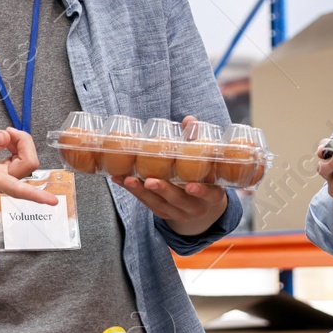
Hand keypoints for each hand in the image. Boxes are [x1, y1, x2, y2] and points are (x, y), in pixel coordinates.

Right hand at [0, 128, 58, 205]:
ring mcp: (7, 179)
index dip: (36, 195)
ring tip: (1, 136)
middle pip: (29, 164)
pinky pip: (23, 160)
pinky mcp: (8, 174)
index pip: (18, 189)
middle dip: (24, 142)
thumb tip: (4, 137)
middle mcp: (3, 182)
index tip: (53, 201)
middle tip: (6, 132)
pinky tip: (4, 142)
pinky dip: (18, 146)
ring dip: (21, 144)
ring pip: (28, 161)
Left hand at [112, 115, 228, 235]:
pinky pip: (146, 203)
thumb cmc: (204, 178)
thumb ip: (197, 142)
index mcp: (212, 196)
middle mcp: (196, 208)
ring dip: (142, 192)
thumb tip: (189, 120)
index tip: (190, 186)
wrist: (201, 206)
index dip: (201, 192)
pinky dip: (133, 191)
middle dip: (163, 191)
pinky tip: (120, 179)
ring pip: (158, 204)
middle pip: (178, 200)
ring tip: (128, 179)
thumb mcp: (206, 164)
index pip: (210, 195)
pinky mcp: (162, 213)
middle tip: (150, 181)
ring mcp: (177, 213)